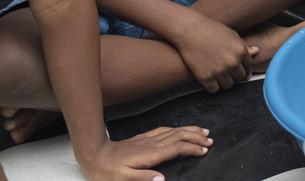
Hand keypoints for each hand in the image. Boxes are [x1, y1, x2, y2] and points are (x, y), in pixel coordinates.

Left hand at [81, 127, 212, 180]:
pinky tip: (178, 129)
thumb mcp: (123, 179)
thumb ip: (144, 178)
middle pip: (179, 136)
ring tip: (202, 131)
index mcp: (151, 154)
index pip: (177, 148)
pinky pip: (164, 130)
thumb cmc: (107, 170)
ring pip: (174, 131)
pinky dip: (176, 129)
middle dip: (196, 137)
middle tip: (210, 139)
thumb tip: (163, 179)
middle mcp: (152, 144)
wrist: (93, 153)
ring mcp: (148, 139)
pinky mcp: (142, 138)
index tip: (204, 150)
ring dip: (189, 130)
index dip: (192, 148)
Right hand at [170, 10, 257, 92]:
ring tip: (218, 75)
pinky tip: (209, 79)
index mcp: (241, 51)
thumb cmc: (210, 29)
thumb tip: (256, 51)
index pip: (248, 66)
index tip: (241, 71)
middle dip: (234, 74)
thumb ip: (244, 45)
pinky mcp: (206, 77)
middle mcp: (232, 62)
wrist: (189, 30)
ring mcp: (219, 71)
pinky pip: (214, 90)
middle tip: (226, 71)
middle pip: (240, 77)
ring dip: (224, 81)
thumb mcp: (231, 34)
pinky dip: (212, 86)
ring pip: (228, 85)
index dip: (245, 69)